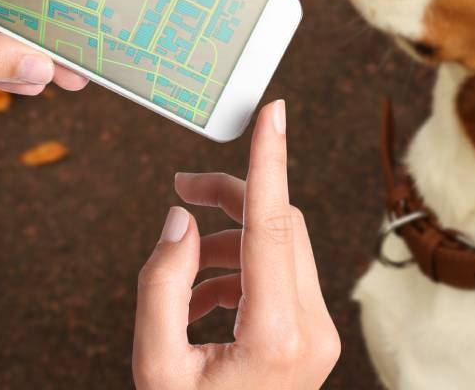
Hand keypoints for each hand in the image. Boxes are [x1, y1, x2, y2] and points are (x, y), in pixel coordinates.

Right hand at [133, 101, 340, 388]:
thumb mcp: (155, 365)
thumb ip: (161, 285)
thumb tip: (182, 220)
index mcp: (275, 335)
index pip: (273, 225)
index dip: (270, 160)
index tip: (274, 111)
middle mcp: (311, 330)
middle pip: (280, 225)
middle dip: (234, 197)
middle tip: (184, 188)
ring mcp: (320, 335)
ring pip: (283, 247)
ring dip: (232, 240)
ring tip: (182, 270)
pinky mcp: (315, 338)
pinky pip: (283, 277)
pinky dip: (242, 270)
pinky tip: (201, 299)